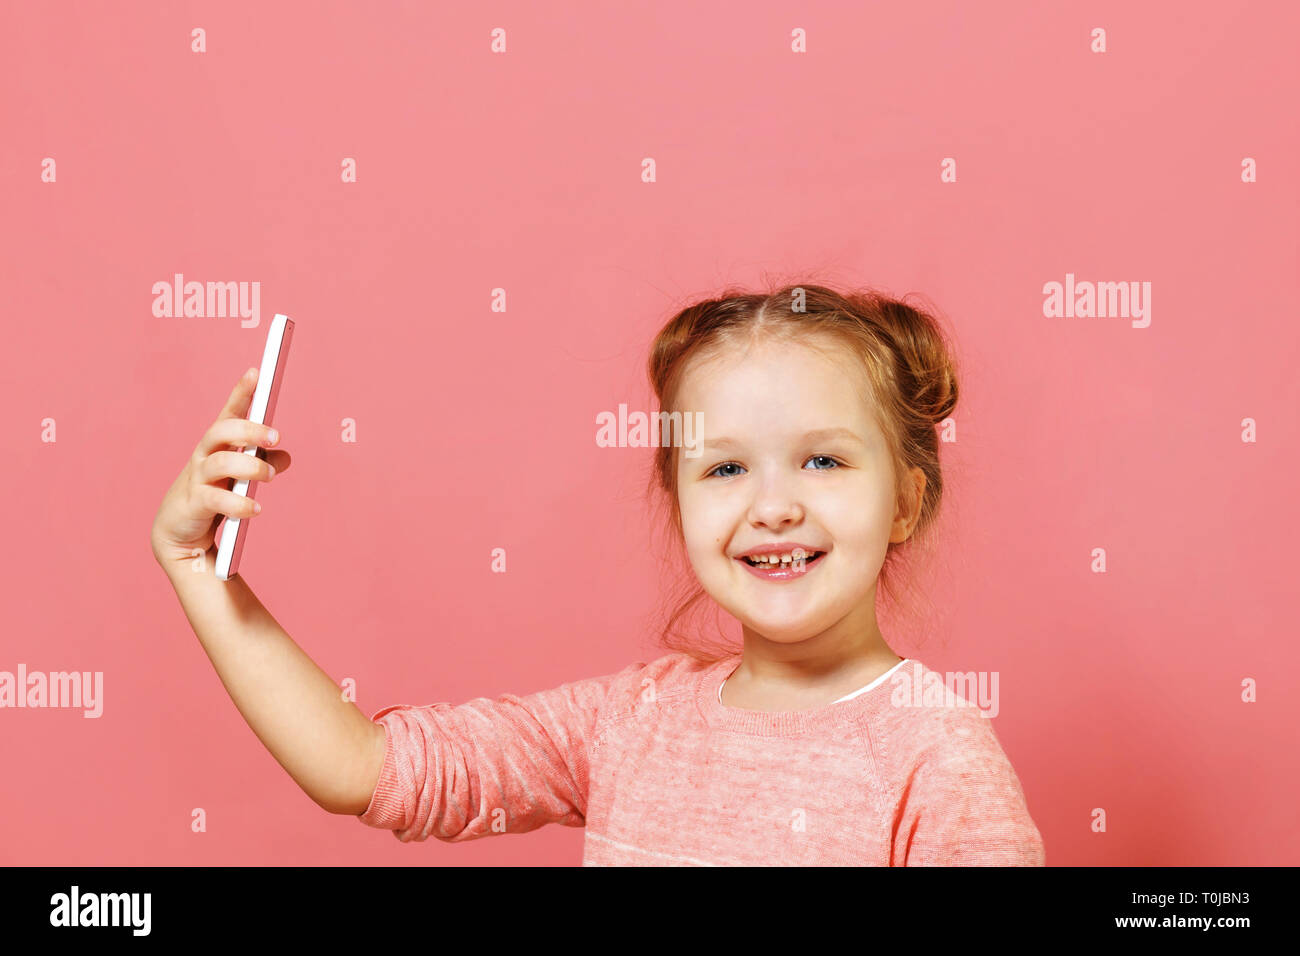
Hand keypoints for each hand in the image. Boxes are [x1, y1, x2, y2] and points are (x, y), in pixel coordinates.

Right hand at [151, 367, 292, 567]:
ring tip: (269, 476)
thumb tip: (285, 456)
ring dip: (250, 467)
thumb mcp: (239, 476)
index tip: (257, 372)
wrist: (179, 530)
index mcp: (218, 444)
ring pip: (220, 462)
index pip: (230, 413)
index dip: (241, 392)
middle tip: (276, 437)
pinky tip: (256, 509)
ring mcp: (197, 477)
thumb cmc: (213, 493)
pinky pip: (216, 499)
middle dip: (249, 430)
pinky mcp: (194, 503)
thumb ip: (262, 462)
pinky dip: (239, 503)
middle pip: (222, 430)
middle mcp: (205, 455)